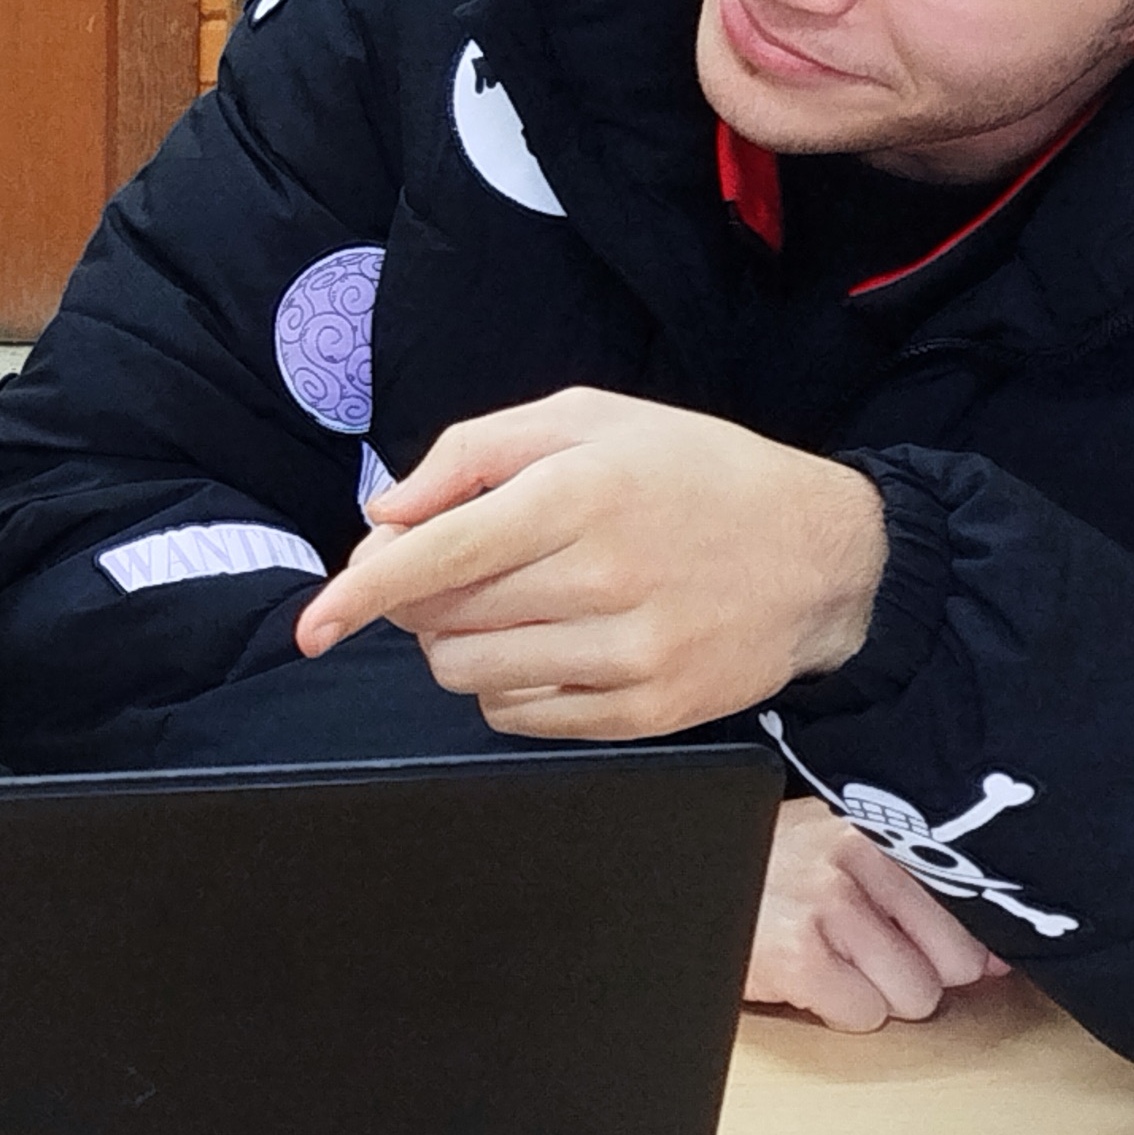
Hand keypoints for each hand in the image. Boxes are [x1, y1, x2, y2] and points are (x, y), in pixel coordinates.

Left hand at [295, 387, 886, 739]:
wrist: (822, 555)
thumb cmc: (691, 471)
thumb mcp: (586, 418)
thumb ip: (471, 452)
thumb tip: (385, 513)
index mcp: (580, 494)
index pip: (437, 556)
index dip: (359, 593)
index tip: (311, 626)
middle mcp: (603, 579)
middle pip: (441, 620)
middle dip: (418, 601)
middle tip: (455, 570)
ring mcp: (629, 656)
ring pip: (470, 675)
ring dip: (457, 644)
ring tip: (509, 603)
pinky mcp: (648, 713)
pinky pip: (520, 717)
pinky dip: (506, 685)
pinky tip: (548, 642)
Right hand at [748, 798, 1008, 1029]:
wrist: (678, 879)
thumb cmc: (762, 874)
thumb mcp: (838, 857)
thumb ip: (915, 893)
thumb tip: (998, 957)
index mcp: (873, 829)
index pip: (969, 904)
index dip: (961, 945)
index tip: (944, 953)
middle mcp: (854, 857)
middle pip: (954, 962)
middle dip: (915, 973)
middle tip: (861, 953)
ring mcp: (824, 903)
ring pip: (914, 996)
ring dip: (874, 994)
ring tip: (829, 959)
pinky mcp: (796, 953)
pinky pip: (863, 1014)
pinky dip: (835, 1009)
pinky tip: (806, 976)